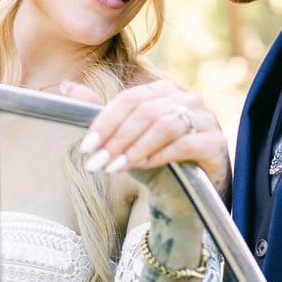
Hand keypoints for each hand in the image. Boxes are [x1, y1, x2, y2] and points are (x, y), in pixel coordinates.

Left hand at [63, 79, 230, 198]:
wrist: (186, 195)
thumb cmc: (154, 162)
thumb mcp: (124, 140)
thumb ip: (101, 114)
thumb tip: (67, 86)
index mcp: (164, 91)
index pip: (130, 98)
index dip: (105, 121)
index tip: (86, 146)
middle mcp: (187, 99)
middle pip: (146, 111)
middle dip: (116, 138)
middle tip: (97, 162)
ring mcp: (205, 119)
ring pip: (164, 126)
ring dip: (134, 148)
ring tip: (114, 168)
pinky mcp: (215, 142)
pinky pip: (184, 144)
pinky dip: (158, 155)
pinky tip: (141, 167)